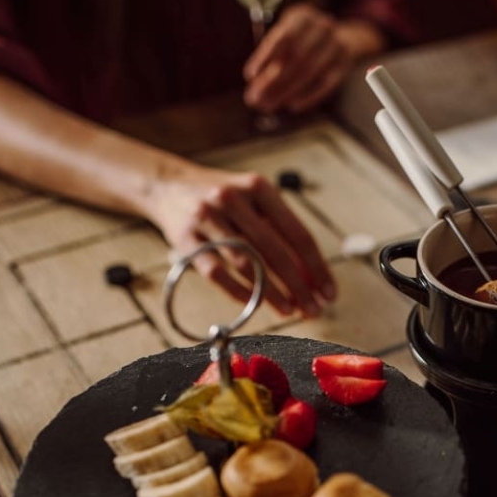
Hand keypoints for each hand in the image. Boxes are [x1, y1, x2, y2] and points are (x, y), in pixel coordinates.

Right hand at [146, 163, 335, 316]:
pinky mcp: (186, 239)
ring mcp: (208, 218)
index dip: (317, 267)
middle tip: (314, 309)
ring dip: (272, 293)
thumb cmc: (222, 199)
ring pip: (248, 264)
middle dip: (300, 286)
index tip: (329, 292)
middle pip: (276, 252)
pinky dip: (239, 291)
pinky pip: (217, 272)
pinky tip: (255, 305)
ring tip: (290, 310)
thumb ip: (280, 231)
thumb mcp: (253, 200)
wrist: (167, 185)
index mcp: (259, 188)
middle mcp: (233, 199)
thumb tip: (312, 276)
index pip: (297, 234)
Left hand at [243, 3, 368, 114]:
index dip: (265, 57)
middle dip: (273, 81)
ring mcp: (336, 47)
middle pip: (295, 58)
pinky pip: (325, 84)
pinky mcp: (344, 66)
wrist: (345, 38)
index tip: (250, 75)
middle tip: (255, 99)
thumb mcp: (288, 34)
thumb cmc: (305, 39)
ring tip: (268, 105)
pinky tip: (292, 105)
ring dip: (286, 91)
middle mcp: (322, 28)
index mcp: (303, 16)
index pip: (283, 37)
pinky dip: (308, 96)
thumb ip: (271, 53)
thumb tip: (253, 81)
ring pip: (309, 72)